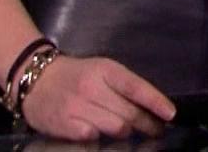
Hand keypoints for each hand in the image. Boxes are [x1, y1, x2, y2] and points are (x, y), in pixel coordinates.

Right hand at [18, 53, 176, 141]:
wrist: (36, 80)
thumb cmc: (77, 76)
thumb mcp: (102, 70)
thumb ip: (124, 87)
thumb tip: (153, 107)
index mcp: (105, 70)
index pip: (136, 87)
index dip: (156, 102)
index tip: (171, 114)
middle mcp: (92, 87)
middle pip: (130, 112)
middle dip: (148, 124)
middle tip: (156, 130)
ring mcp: (77, 106)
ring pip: (115, 127)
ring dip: (126, 132)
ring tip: (129, 132)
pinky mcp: (64, 123)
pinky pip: (92, 136)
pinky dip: (100, 137)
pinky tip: (101, 134)